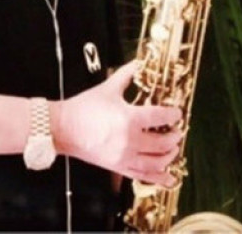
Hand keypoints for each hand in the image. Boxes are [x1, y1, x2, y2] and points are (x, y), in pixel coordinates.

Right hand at [52, 61, 182, 185]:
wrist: (64, 128)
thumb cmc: (83, 108)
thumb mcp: (107, 88)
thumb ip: (126, 75)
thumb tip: (138, 63)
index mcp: (128, 118)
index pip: (159, 117)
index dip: (172, 115)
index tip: (177, 113)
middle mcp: (130, 140)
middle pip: (162, 142)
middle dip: (174, 137)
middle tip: (177, 131)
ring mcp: (124, 156)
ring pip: (157, 162)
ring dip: (169, 156)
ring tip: (173, 149)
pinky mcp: (118, 167)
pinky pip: (143, 175)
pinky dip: (158, 177)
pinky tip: (168, 176)